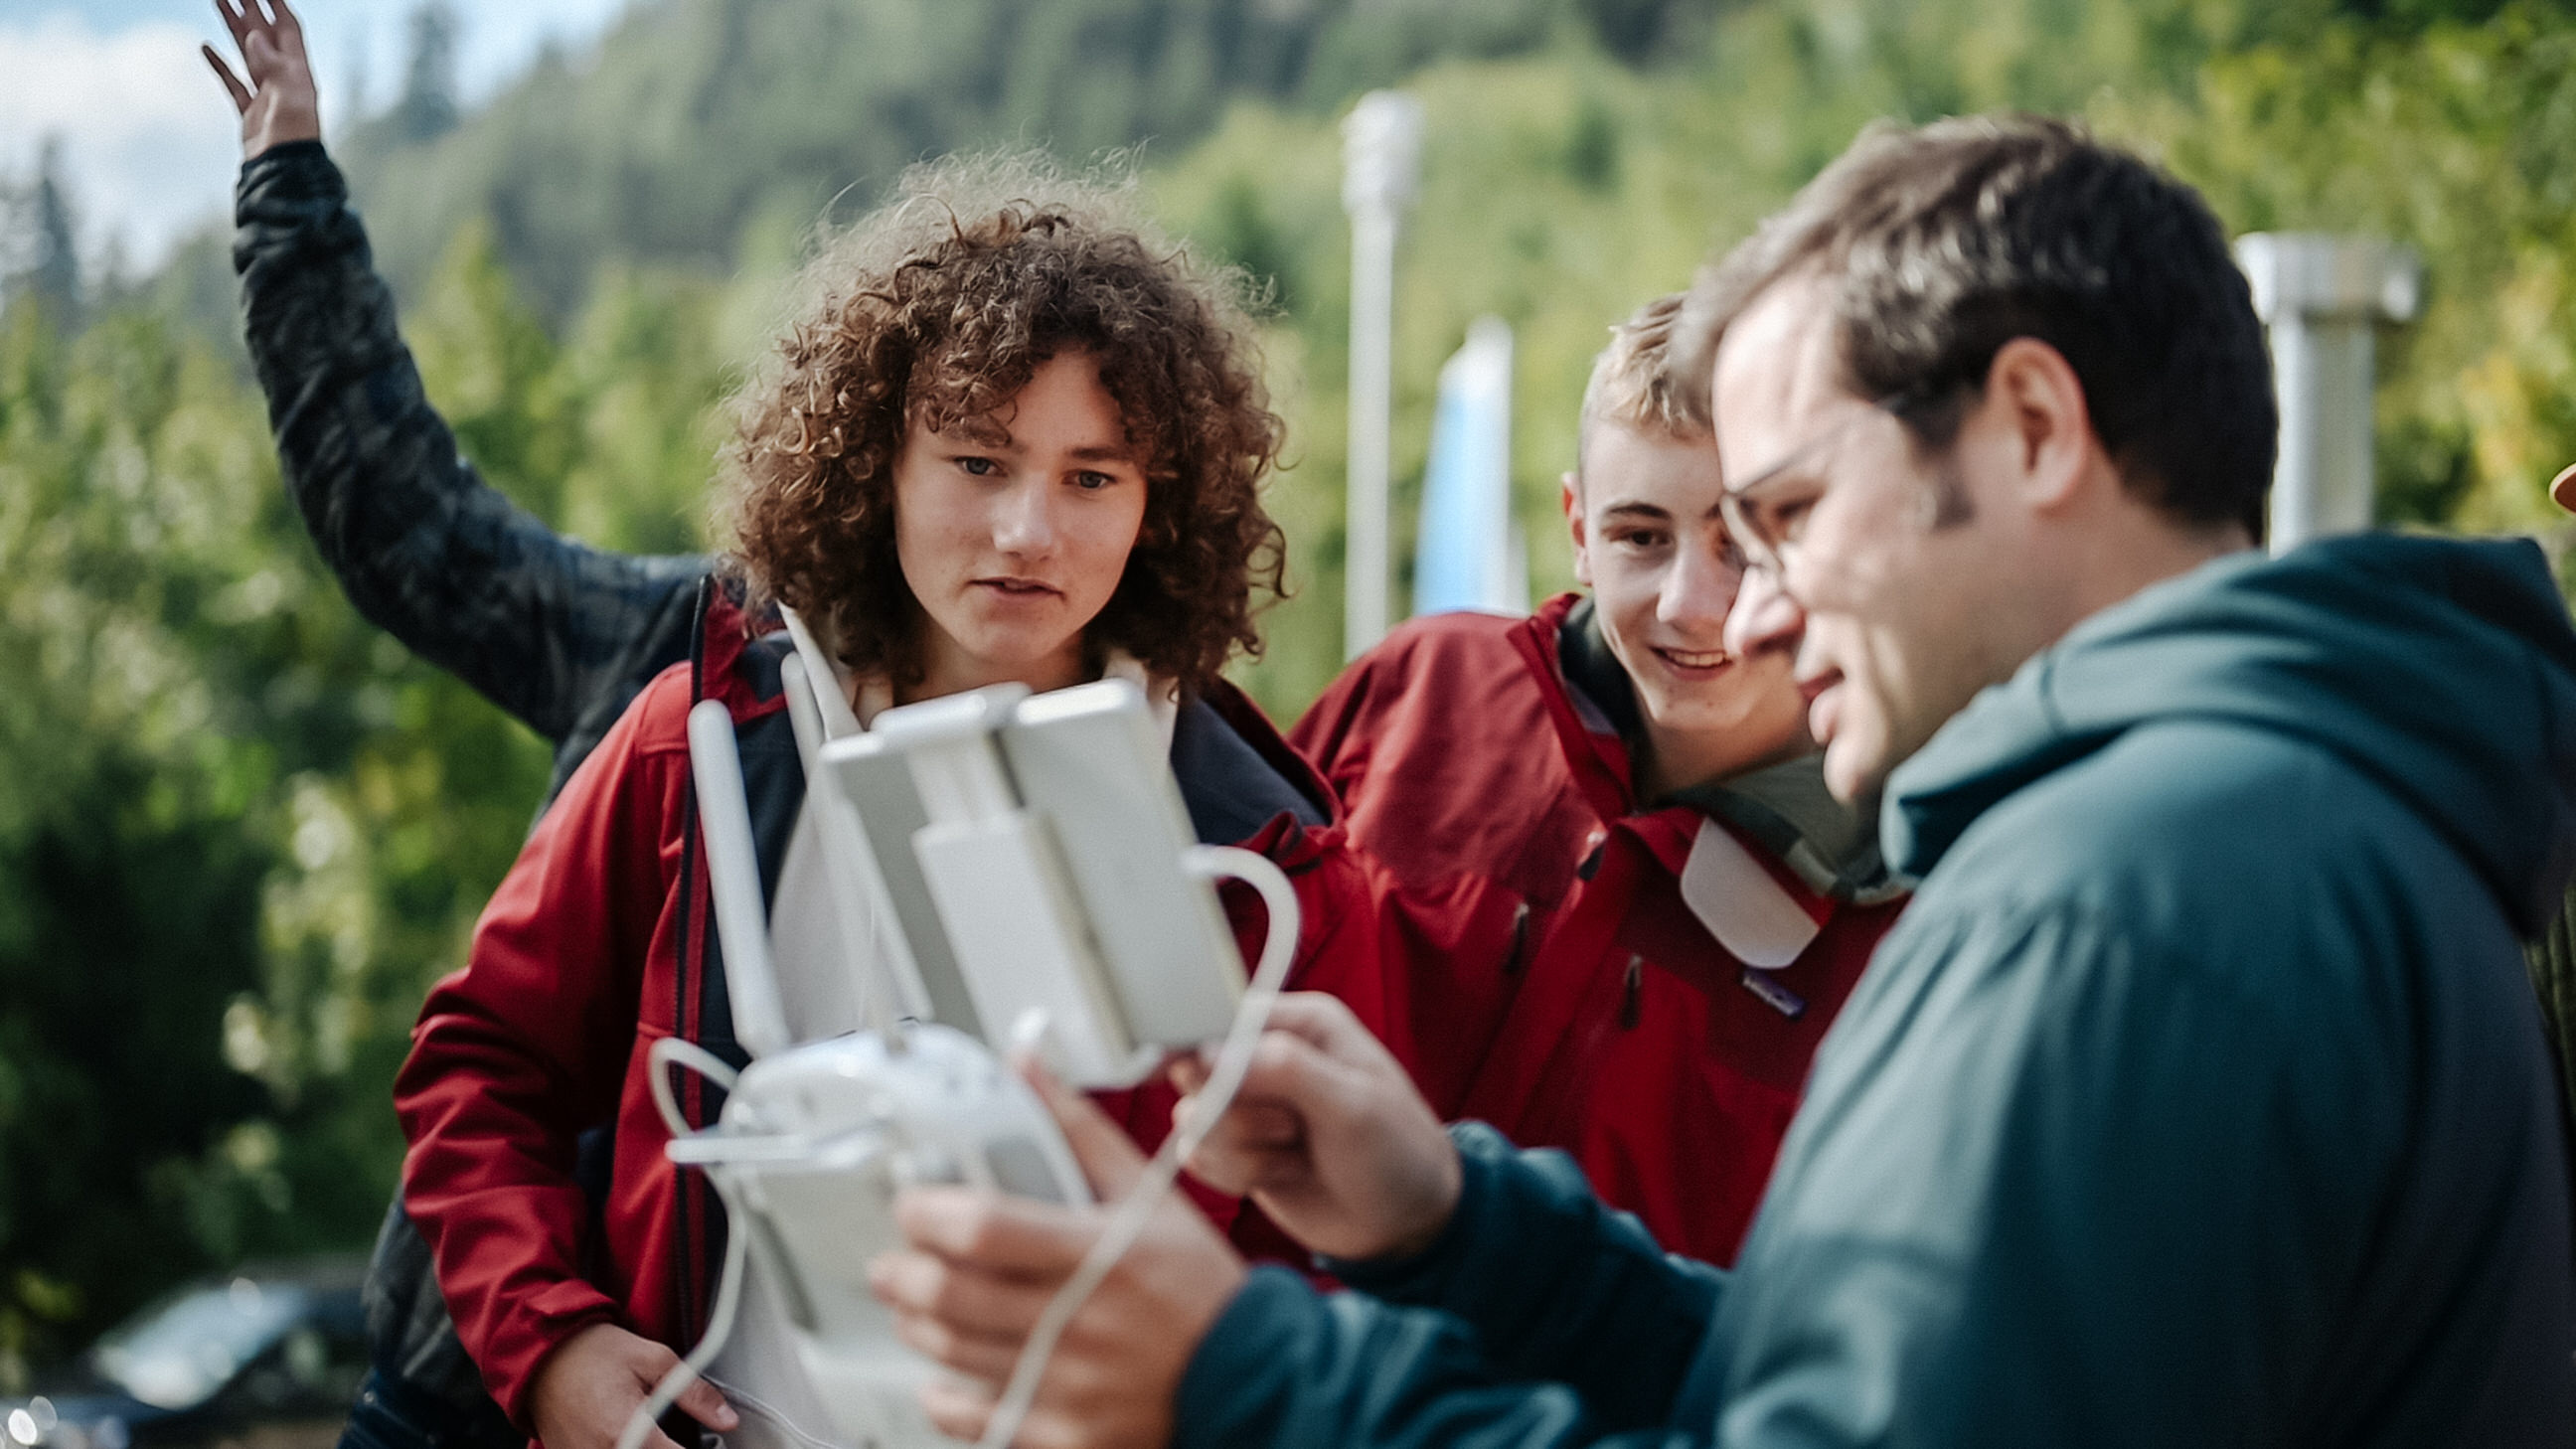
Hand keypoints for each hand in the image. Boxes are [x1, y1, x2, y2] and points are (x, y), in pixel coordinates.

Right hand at [202, 0, 321, 159]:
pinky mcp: (250, 110)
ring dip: (233, 26)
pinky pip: (233, 80)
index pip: (287, 27)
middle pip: (264, 33)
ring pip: (246, 52)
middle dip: (250, 6)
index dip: (276, 4)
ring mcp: (265, 93)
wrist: (284, 172)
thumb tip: (255, 36)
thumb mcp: (289, 96)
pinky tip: (206, 47)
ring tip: (219, 1)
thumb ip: (274, 65)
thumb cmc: (293, 135)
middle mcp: (282, 77)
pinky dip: (219, 63)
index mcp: (297, 71)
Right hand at [525, 1322, 737, 1448]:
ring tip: (653, 1432)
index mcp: (627, 1433)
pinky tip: (632, 1435)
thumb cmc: (591, 1352)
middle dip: (671, 1448)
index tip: (711, 1442)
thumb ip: (694, 1393)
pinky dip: (628, 1448)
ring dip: (650, 1448)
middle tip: (677, 1433)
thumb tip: (727, 1419)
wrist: (541, 1353)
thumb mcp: (654, 1359)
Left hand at [869, 1064, 1246, 1448]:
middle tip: (893, 1260)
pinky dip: (946, 1400)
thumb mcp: (1147, 1195)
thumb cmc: (1195, 1282)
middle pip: (952, 1295)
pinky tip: (942, 1377)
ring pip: (956, 1355)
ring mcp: (1072, 1385)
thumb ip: (1078, 1130)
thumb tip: (1028, 1066)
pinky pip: (981, 1421)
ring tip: (914, 1304)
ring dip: (917, 1324)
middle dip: (903, 1272)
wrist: (1248, 1373)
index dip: (929, 1212)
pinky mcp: (1068, 1435)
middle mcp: (1081, 1322)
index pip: (985, 1227)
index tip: (913, 1204)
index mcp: (1099, 1253)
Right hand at [1170, 991, 1459, 1263]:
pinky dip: (1236, 1174)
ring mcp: (1250, 1104)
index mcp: (1301, 1024)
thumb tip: (1209, 1052)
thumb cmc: (1396, 1150)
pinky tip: (1283, 1175)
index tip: (1165, 1064)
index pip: (1223, 1016)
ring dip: (1244, 1150)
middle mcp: (1268, 1056)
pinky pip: (1198, 1156)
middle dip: (1235, 1111)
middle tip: (1291, 1128)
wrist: (1404, 1223)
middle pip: (1197, 1069)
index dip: (1190, 1040)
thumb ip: (1285, 1069)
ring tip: (1298, 1155)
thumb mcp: (1353, 1105)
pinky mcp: (1237, 1147)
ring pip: (1194, 1118)